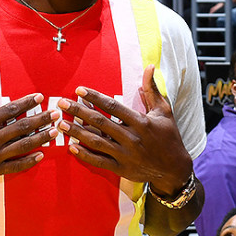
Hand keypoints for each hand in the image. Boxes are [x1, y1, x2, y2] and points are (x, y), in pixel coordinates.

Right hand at [0, 68, 56, 190]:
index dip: (27, 103)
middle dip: (42, 119)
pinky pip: (14, 166)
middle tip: (57, 113)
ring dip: (40, 138)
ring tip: (54, 132)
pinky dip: (28, 161)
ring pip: (22, 146)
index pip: (10, 110)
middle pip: (22, 127)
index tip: (40, 97)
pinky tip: (41, 155)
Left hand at [56, 65, 192, 194]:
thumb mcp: (164, 111)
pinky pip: (100, 162)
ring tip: (60, 125)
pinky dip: (85, 155)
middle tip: (61, 103)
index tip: (79, 90)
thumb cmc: (169, 136)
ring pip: (96, 142)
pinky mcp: (122, 169)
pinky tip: (71, 147)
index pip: (113, 106)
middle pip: (100, 122)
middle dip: (78, 112)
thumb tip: (150, 66)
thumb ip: (153, 90)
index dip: (94, 97)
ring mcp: (126, 155)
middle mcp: (131, 138)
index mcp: (141, 122)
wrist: (174, 169)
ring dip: (76, 132)